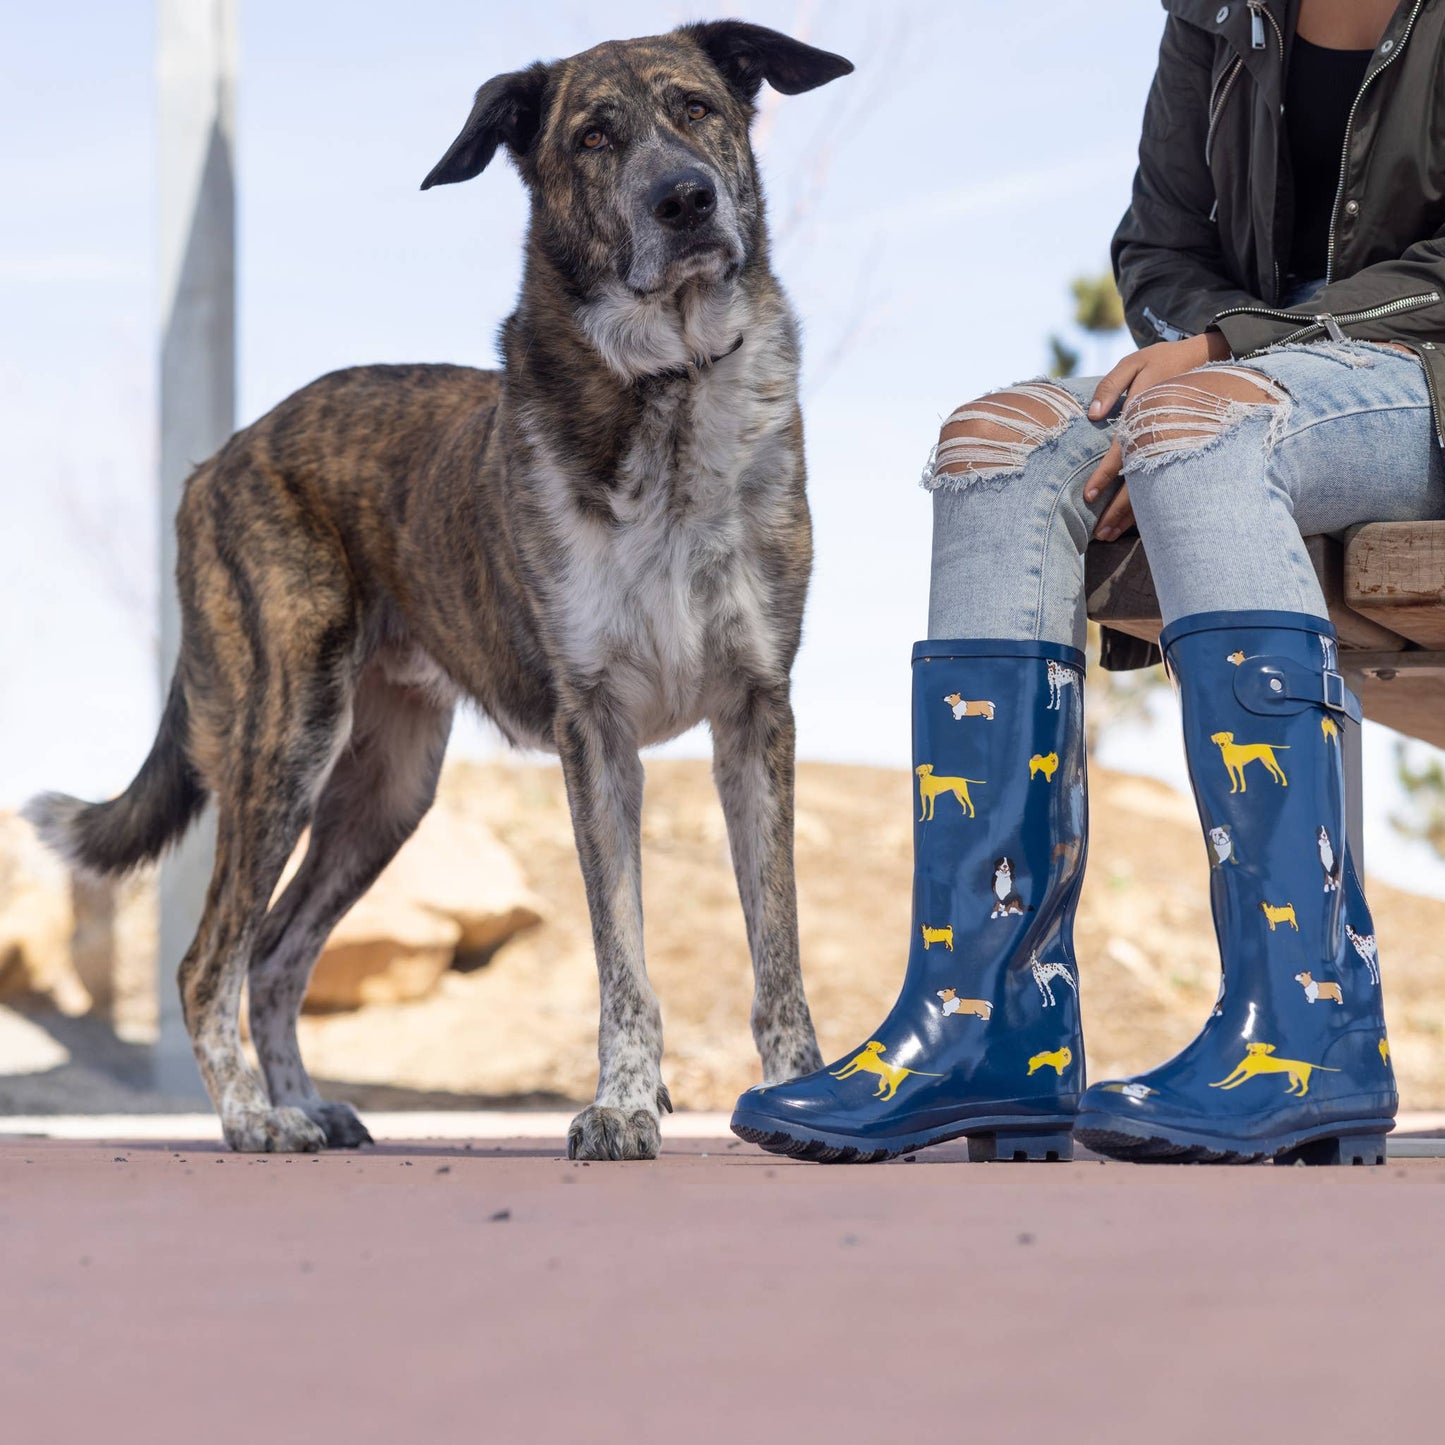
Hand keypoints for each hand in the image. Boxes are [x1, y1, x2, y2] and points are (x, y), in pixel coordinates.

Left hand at [1084, 330, 1231, 539]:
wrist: (1213, 358)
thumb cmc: (1166, 360)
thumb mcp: (1135, 362)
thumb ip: (1111, 386)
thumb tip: (1093, 415)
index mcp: (1145, 416)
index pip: (1121, 453)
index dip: (1104, 476)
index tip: (1088, 496)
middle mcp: (1161, 437)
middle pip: (1137, 482)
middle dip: (1117, 511)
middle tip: (1099, 534)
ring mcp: (1175, 447)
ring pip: (1153, 489)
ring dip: (1132, 516)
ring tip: (1111, 536)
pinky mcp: (1183, 451)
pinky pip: (1166, 483)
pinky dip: (1150, 505)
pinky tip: (1136, 523)